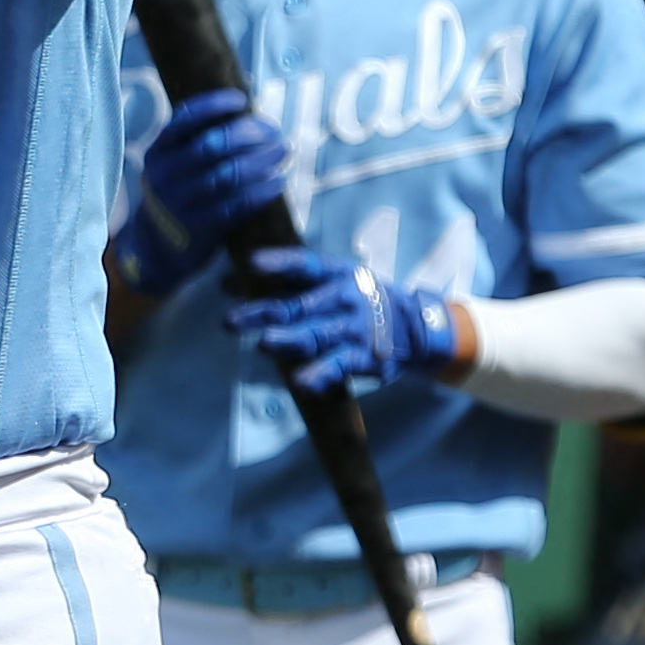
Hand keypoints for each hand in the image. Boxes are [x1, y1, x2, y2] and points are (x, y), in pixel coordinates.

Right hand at [121, 88, 286, 296]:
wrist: (156, 247)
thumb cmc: (176, 195)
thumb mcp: (172, 165)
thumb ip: (197, 141)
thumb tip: (248, 114)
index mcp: (158, 152)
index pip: (185, 119)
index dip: (214, 105)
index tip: (243, 100)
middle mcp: (166, 175)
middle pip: (211, 146)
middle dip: (249, 134)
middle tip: (274, 132)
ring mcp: (182, 203)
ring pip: (228, 175)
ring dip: (262, 161)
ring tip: (283, 152)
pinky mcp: (201, 228)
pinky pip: (238, 205)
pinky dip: (262, 191)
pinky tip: (278, 181)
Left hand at [221, 244, 463, 397]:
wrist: (416, 326)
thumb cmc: (362, 299)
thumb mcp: (335, 279)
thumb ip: (287, 283)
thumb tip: (228, 283)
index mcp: (337, 274)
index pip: (304, 265)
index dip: (278, 262)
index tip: (251, 263)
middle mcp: (344, 298)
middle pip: (298, 306)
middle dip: (262, 313)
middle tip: (229, 321)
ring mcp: (354, 329)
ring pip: (316, 335)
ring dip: (288, 340)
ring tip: (263, 344)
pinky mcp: (364, 358)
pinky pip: (339, 366)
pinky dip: (320, 374)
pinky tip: (300, 382)